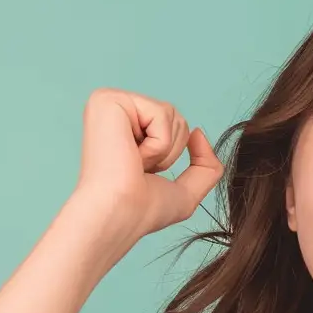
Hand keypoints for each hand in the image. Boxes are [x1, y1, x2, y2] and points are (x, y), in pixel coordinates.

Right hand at [71, 88, 221, 248]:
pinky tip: (130, 154)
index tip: (142, 170)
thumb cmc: (143, 209)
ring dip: (163, 149)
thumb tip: (199, 132)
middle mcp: (114, 108)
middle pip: (176, 117)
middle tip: (138, 166)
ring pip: (171, 114)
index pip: (174, 126)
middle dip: (169, 149)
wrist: (119, 213)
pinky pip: (161, 114)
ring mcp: (108, 100)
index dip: (171, 154)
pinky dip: (157, 143)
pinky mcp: (107, 99)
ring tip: (134, 160)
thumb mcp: (186, 190)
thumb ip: (204, 165)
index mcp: (125, 125)